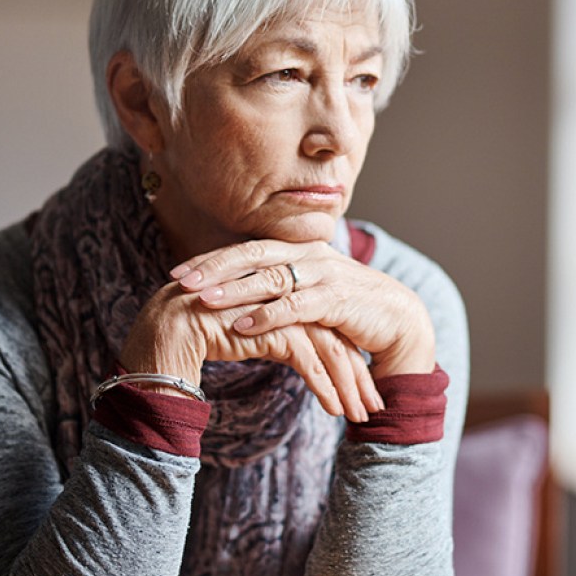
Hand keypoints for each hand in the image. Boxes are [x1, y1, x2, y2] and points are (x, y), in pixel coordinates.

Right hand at [120, 282, 380, 420]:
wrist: (161, 335)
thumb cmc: (200, 337)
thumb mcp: (250, 336)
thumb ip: (278, 336)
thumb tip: (306, 353)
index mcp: (287, 295)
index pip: (329, 329)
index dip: (348, 360)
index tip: (364, 388)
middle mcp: (289, 297)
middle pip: (336, 338)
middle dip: (357, 376)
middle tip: (373, 406)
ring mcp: (281, 310)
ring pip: (329, 350)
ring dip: (348, 386)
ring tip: (360, 416)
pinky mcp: (270, 327)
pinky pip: (308, 361)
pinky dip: (325, 386)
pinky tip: (335, 410)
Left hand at [169, 238, 435, 379]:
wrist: (397, 320)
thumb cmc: (349, 309)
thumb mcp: (311, 293)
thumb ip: (280, 288)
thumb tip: (235, 294)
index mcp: (301, 250)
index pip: (248, 249)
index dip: (213, 259)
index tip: (178, 272)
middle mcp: (311, 255)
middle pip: (254, 255)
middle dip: (214, 268)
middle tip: (180, 280)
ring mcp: (325, 274)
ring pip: (271, 278)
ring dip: (234, 290)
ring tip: (203, 301)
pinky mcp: (337, 298)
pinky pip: (295, 305)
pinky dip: (267, 315)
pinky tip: (241, 325)